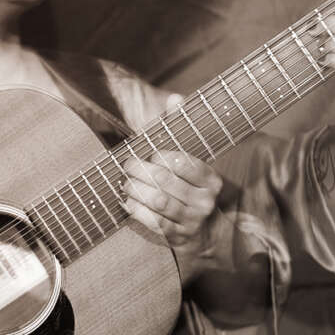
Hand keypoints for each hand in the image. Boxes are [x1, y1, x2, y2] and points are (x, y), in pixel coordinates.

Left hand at [121, 96, 222, 281]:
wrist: (206, 233)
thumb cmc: (191, 186)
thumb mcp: (191, 159)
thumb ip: (182, 127)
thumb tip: (175, 97)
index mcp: (210, 180)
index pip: (183, 162)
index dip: (161, 156)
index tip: (149, 154)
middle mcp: (204, 201)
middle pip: (165, 181)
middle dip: (141, 170)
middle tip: (127, 165)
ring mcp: (192, 221)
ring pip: (158, 201)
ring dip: (136, 190)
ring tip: (124, 183)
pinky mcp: (179, 237)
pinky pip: (154, 222)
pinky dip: (137, 211)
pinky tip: (126, 202)